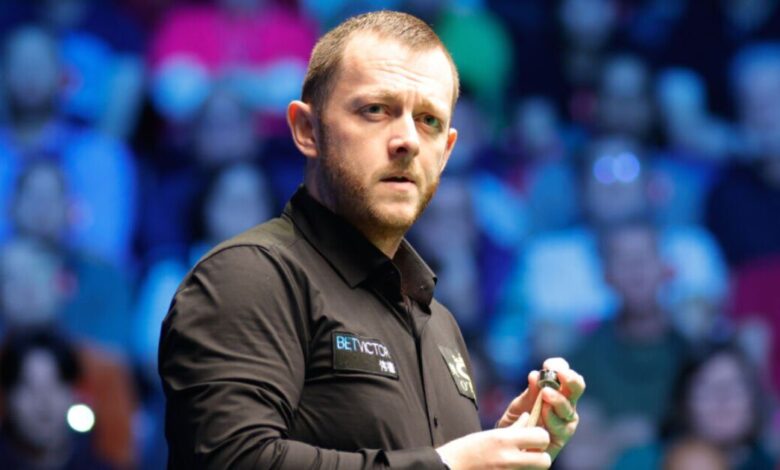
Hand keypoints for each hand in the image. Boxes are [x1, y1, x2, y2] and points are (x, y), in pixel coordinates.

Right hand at [436, 413, 550, 468]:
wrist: (450, 468)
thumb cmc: (467, 449)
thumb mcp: (489, 434)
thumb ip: (513, 428)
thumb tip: (528, 418)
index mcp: (504, 439)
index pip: (542, 437)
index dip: (541, 437)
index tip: (534, 437)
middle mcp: (508, 458)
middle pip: (545, 460)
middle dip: (541, 457)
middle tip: (532, 454)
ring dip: (532, 467)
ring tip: (521, 461)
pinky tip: (510, 468)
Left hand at [496, 358, 584, 459]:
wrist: (509, 446)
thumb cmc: (517, 422)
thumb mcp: (520, 404)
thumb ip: (529, 392)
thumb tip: (535, 375)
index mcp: (557, 391)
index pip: (565, 373)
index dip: (560, 366)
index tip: (549, 364)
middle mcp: (565, 404)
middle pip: (576, 388)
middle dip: (571, 379)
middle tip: (560, 374)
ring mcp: (565, 421)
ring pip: (569, 408)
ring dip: (558, 399)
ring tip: (546, 394)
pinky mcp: (561, 438)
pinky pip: (561, 427)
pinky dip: (553, 418)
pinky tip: (544, 412)